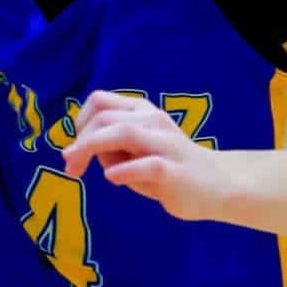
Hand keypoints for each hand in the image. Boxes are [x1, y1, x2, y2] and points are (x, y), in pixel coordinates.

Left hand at [63, 91, 224, 221]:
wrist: (215, 184)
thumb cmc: (167, 168)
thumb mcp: (134, 153)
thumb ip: (109, 147)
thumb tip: (76, 151)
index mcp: (142, 111)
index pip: (99, 101)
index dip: (78, 124)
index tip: (72, 151)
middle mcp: (154, 121)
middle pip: (105, 117)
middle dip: (79, 141)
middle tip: (71, 168)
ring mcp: (166, 144)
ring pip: (124, 132)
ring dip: (92, 148)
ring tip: (77, 167)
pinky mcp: (175, 170)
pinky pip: (147, 164)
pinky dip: (124, 170)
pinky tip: (112, 178)